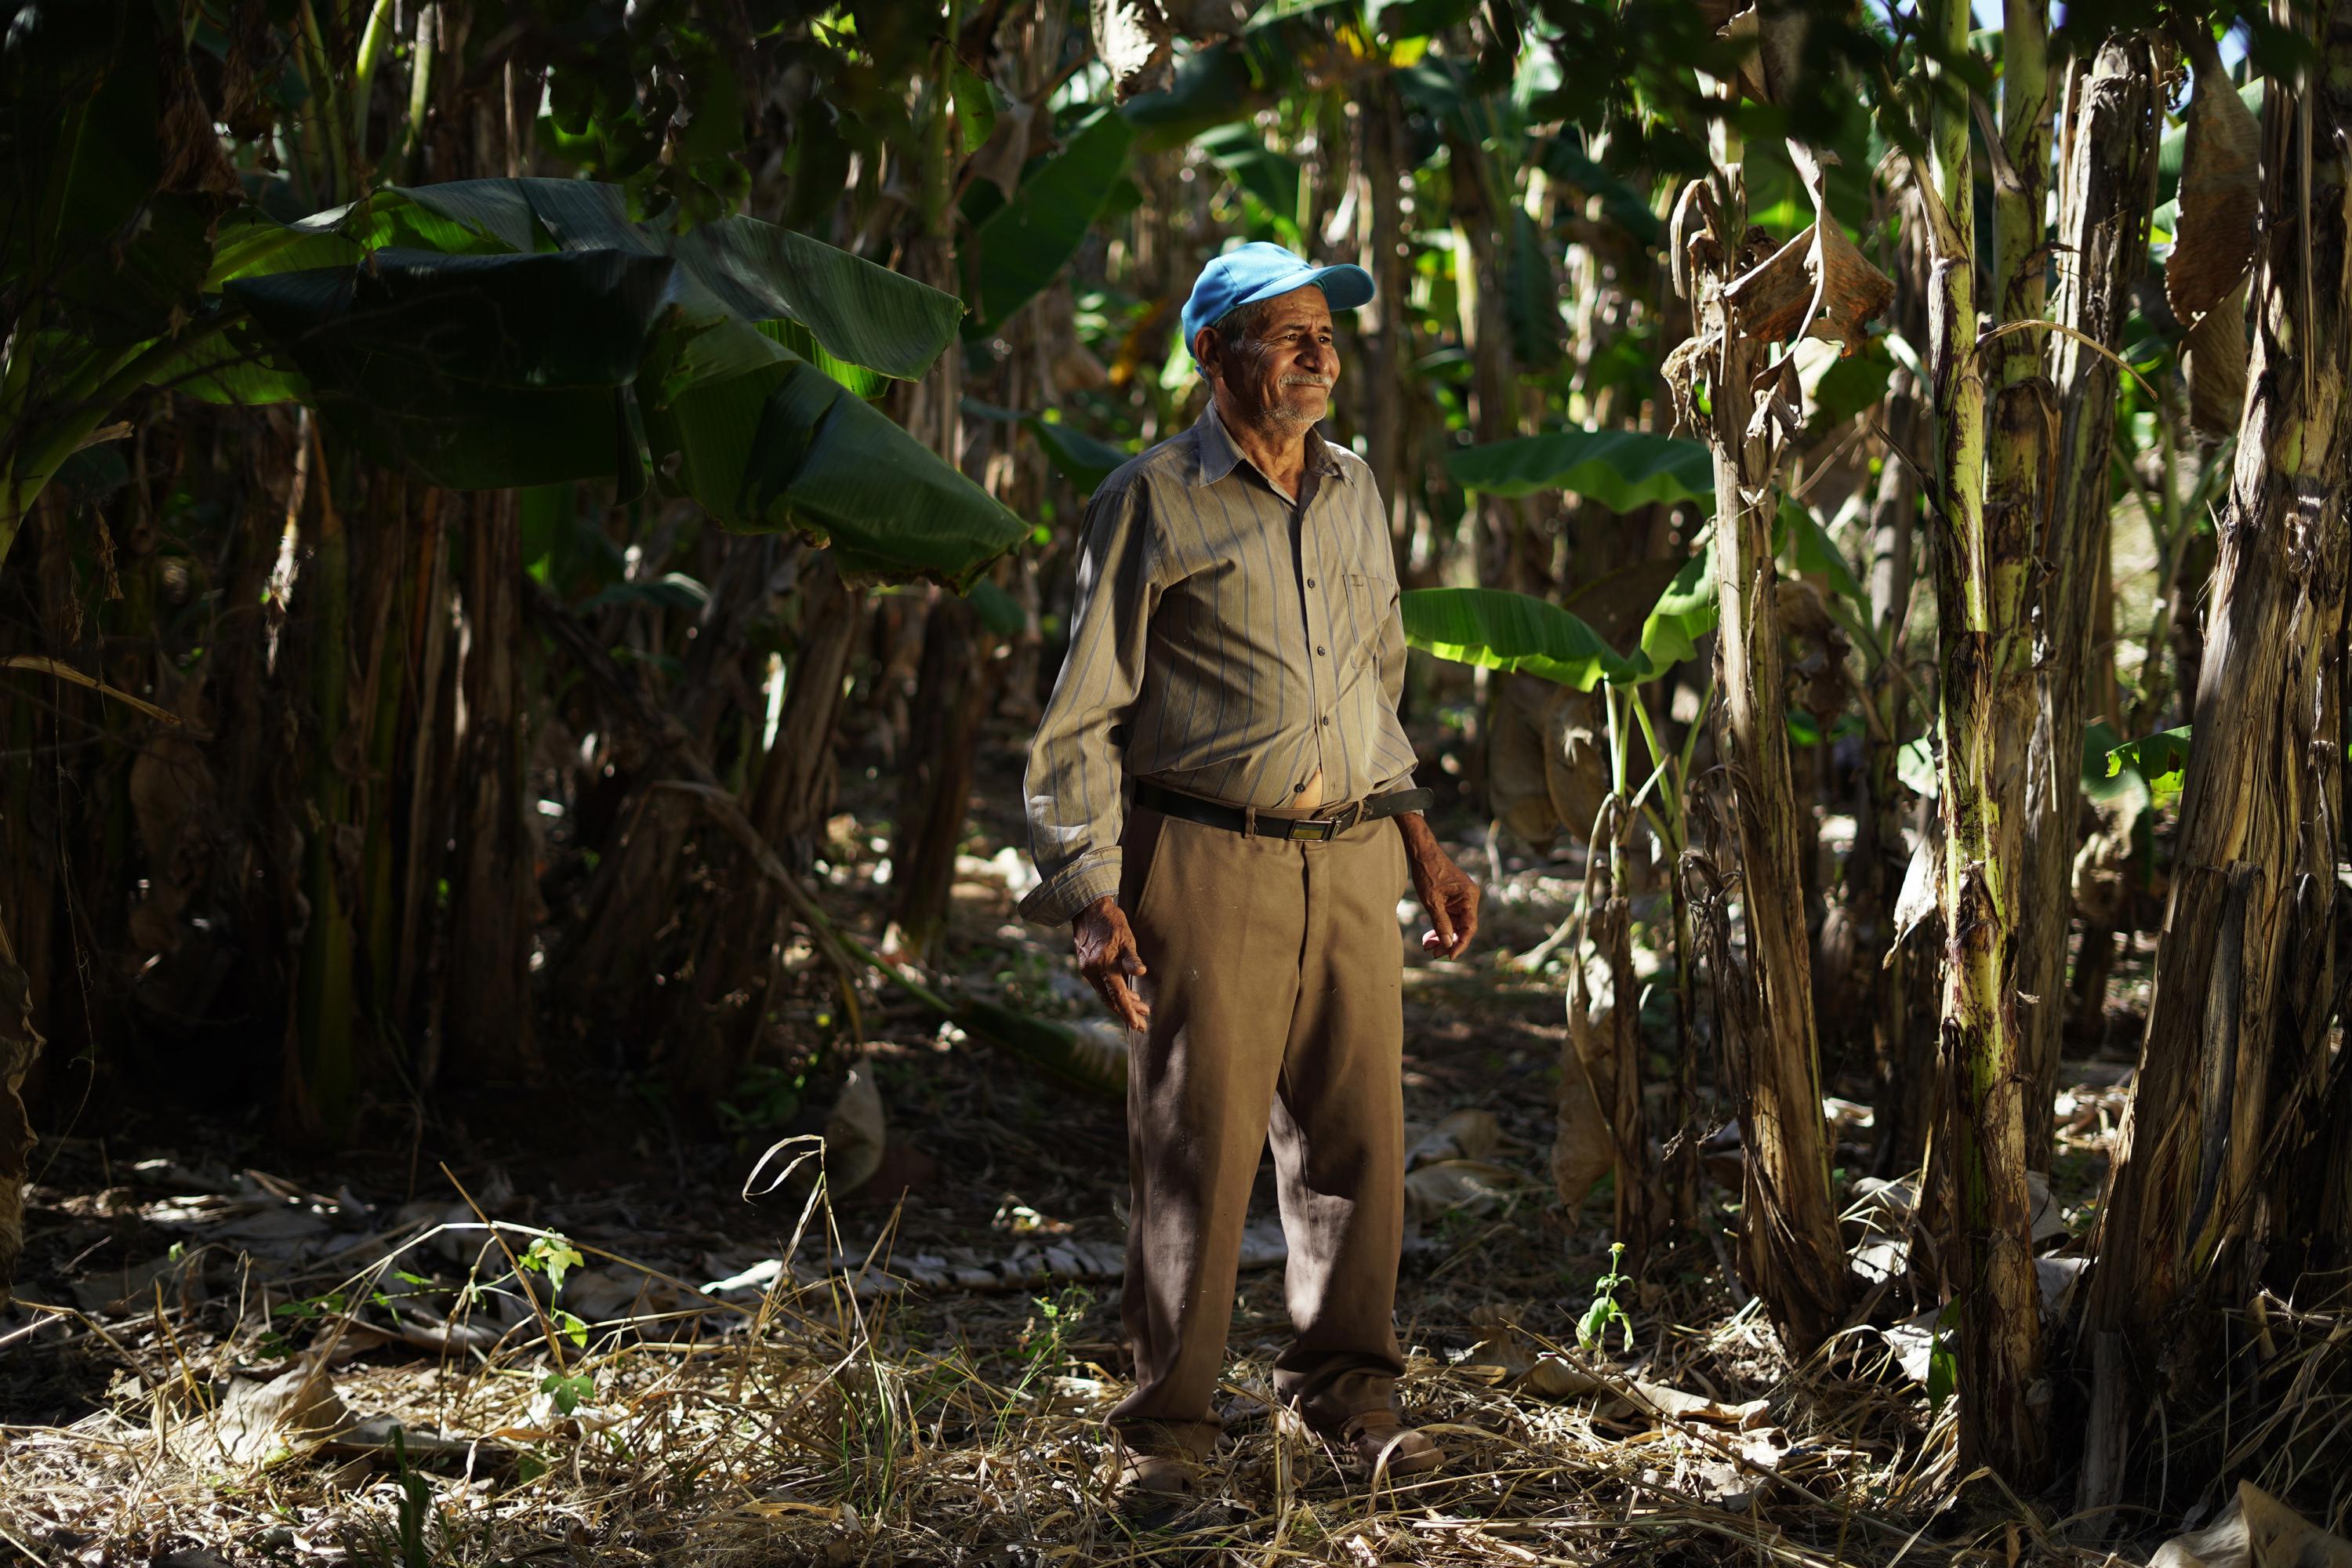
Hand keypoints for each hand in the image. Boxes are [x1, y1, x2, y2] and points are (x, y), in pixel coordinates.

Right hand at [1073, 895, 1150, 1029]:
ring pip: (1105, 993)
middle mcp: (1092, 971)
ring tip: (1139, 1007)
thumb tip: (1141, 973)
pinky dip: (1113, 992)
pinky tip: (1125, 992)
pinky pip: (1101, 985)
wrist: (1087, 908)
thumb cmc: (1111, 921)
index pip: (1118, 996)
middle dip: (1127, 1011)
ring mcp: (1087, 969)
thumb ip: (1132, 958)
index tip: (1138, 1024)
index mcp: (1103, 966)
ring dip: (1122, 1002)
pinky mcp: (1086, 965)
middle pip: (1110, 999)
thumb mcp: (1126, 937)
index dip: (1128, 1011)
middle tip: (1143, 1021)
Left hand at [1398, 813, 1478, 958]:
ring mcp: (1462, 899)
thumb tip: (1447, 943)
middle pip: (1462, 928)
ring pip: (1454, 924)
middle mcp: (1469, 898)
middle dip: (1448, 941)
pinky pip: (1449, 917)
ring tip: (1428, 947)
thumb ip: (1441, 924)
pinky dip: (1440, 926)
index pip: (1469, 927)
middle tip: (1433, 953)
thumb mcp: (1432, 902)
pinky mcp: (1453, 898)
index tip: (1450, 956)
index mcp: (1469, 897)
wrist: (1422, 853)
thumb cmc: (1428, 873)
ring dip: (1442, 936)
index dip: (1460, 944)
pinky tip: (1429, 937)